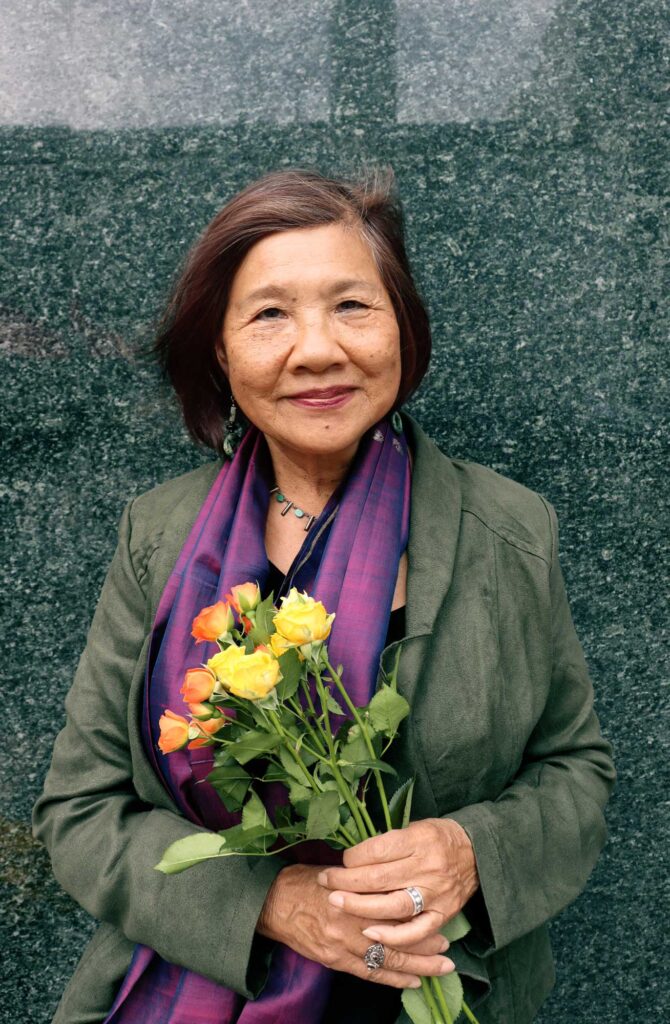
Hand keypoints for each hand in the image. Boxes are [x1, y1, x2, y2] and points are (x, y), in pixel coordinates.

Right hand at [256, 862, 455, 988]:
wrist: (271, 904)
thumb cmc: (302, 881)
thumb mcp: (334, 872)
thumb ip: (361, 881)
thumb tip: (388, 878)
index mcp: (353, 897)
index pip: (393, 909)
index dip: (418, 917)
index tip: (437, 917)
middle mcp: (350, 923)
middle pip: (396, 938)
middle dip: (424, 946)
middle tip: (447, 950)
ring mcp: (342, 945)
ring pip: (387, 959)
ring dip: (416, 966)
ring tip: (439, 968)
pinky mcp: (334, 960)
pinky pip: (369, 973)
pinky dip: (391, 978)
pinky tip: (411, 982)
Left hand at [315, 819, 478, 948]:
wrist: (478, 851)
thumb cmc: (437, 836)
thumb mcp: (413, 827)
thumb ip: (387, 844)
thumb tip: (352, 858)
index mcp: (418, 840)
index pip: (377, 851)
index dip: (353, 858)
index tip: (341, 861)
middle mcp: (427, 867)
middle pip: (378, 878)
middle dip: (346, 881)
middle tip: (325, 882)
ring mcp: (435, 893)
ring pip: (393, 906)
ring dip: (360, 907)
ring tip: (337, 903)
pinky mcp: (442, 914)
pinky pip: (416, 931)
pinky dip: (393, 936)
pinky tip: (370, 935)